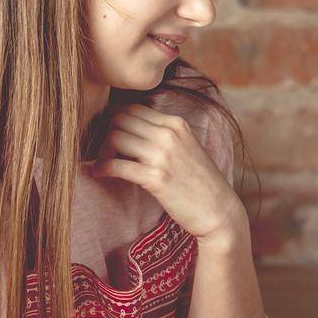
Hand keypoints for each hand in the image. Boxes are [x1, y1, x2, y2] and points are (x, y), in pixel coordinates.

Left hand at [91, 104, 245, 248]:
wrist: (218, 210)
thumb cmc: (199, 181)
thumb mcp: (186, 147)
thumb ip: (163, 134)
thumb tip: (129, 129)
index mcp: (176, 123)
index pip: (132, 108)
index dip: (113, 120)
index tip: (108, 136)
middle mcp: (170, 134)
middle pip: (119, 119)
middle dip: (104, 133)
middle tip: (103, 151)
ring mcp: (163, 155)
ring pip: (114, 137)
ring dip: (101, 151)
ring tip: (102, 163)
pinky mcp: (156, 178)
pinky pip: (116, 165)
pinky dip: (101, 168)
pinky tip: (99, 174)